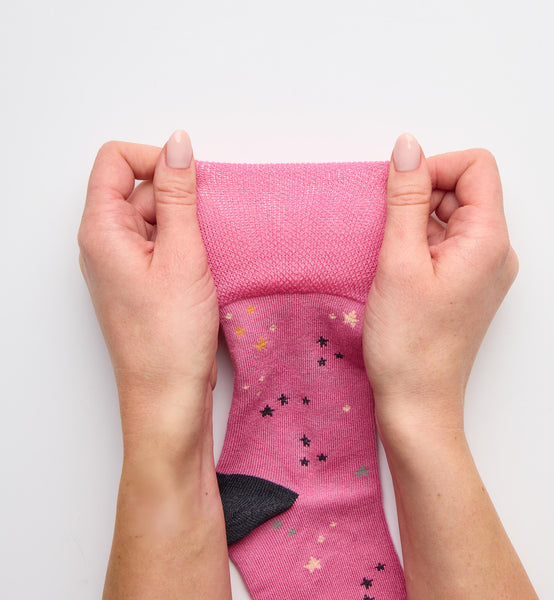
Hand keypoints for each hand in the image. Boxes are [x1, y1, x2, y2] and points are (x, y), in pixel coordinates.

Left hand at [78, 130, 218, 457]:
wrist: (167, 398)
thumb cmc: (169, 336)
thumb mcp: (181, 254)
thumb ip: (177, 195)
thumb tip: (177, 144)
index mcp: (101, 229)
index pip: (116, 160)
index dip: (155, 159)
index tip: (190, 182)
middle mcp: (104, 243)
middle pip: (136, 187)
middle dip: (176, 195)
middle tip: (206, 224)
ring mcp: (122, 264)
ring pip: (152, 217)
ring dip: (184, 223)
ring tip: (208, 251)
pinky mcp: (140, 282)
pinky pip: (159, 244)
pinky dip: (184, 245)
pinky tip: (205, 265)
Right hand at [363, 133, 518, 433]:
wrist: (416, 402)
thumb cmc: (408, 343)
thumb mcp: (399, 261)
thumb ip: (405, 198)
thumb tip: (408, 147)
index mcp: (489, 240)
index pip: (475, 167)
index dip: (433, 168)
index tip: (398, 195)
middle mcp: (494, 251)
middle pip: (462, 190)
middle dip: (419, 197)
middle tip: (388, 233)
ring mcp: (480, 269)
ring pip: (448, 216)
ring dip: (414, 222)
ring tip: (390, 258)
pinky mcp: (463, 284)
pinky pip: (443, 244)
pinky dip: (416, 244)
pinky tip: (395, 269)